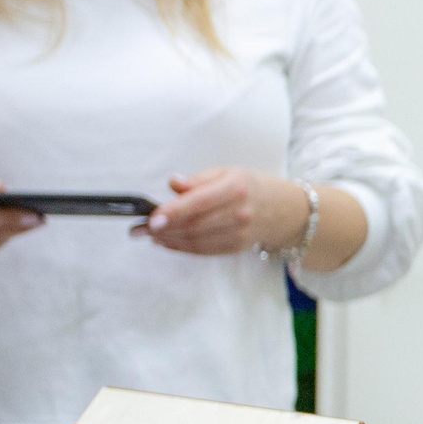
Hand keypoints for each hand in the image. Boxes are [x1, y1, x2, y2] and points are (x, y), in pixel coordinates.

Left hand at [142, 169, 306, 256]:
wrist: (283, 210)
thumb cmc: (249, 187)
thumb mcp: (226, 172)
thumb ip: (197, 180)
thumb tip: (173, 183)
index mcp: (235, 188)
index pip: (199, 202)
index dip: (174, 212)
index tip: (152, 218)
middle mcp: (239, 213)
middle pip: (194, 225)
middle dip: (164, 229)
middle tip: (139, 228)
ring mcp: (239, 233)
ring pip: (196, 241)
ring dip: (168, 240)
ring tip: (148, 235)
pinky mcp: (236, 247)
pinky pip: (203, 251)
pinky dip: (181, 247)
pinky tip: (166, 242)